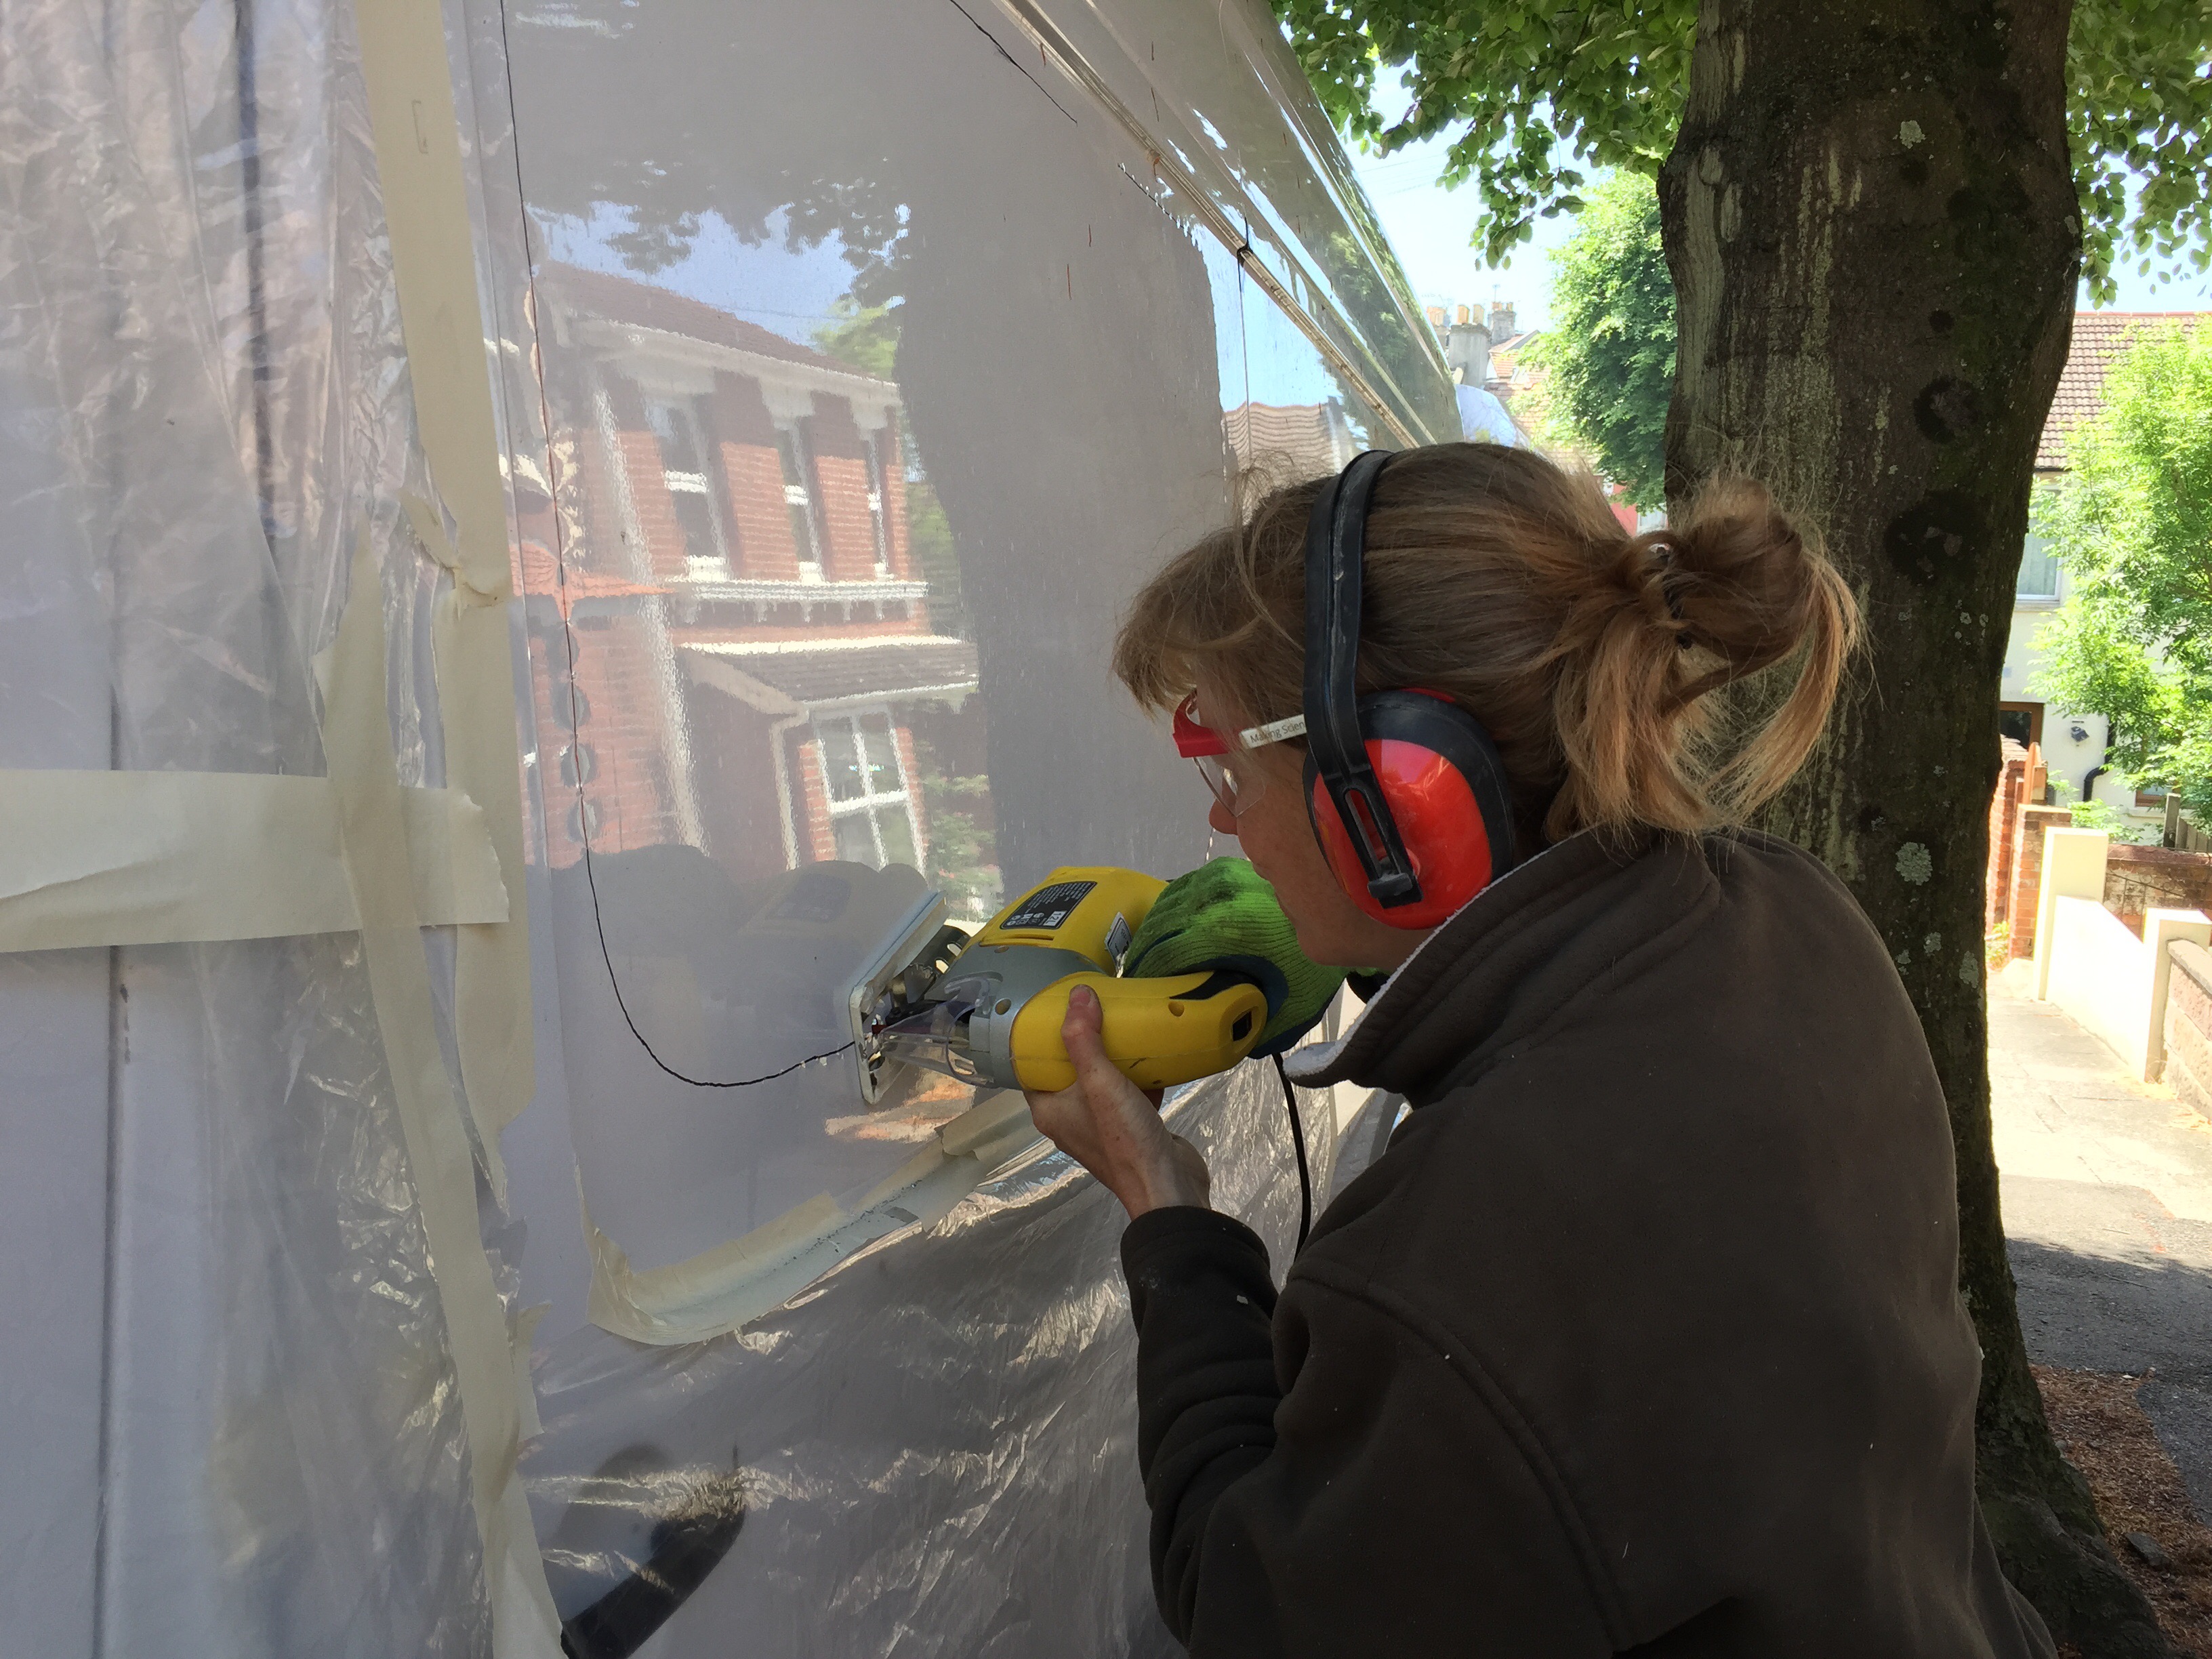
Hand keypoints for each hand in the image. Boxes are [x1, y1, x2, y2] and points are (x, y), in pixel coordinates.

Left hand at [1025, 984, 1211, 1218]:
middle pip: (1070, 1069)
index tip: (1053, 1007)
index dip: (1038, 1038)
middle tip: (1094, 1006)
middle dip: (1083, 1039)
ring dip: (1114, 1054)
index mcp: (1050, 1110)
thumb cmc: (1124, 1137)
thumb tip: (1076, 994)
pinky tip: (1154, 1051)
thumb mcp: (1099, 1082)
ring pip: (1103, 1080)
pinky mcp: (1131, 1128)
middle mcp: (1071, 1118)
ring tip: (1124, 1020)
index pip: (1032, 1068)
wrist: (1169, 1186)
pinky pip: (1130, 1092)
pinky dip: (1140, 1073)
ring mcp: (1103, 1125)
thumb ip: (1084, 1039)